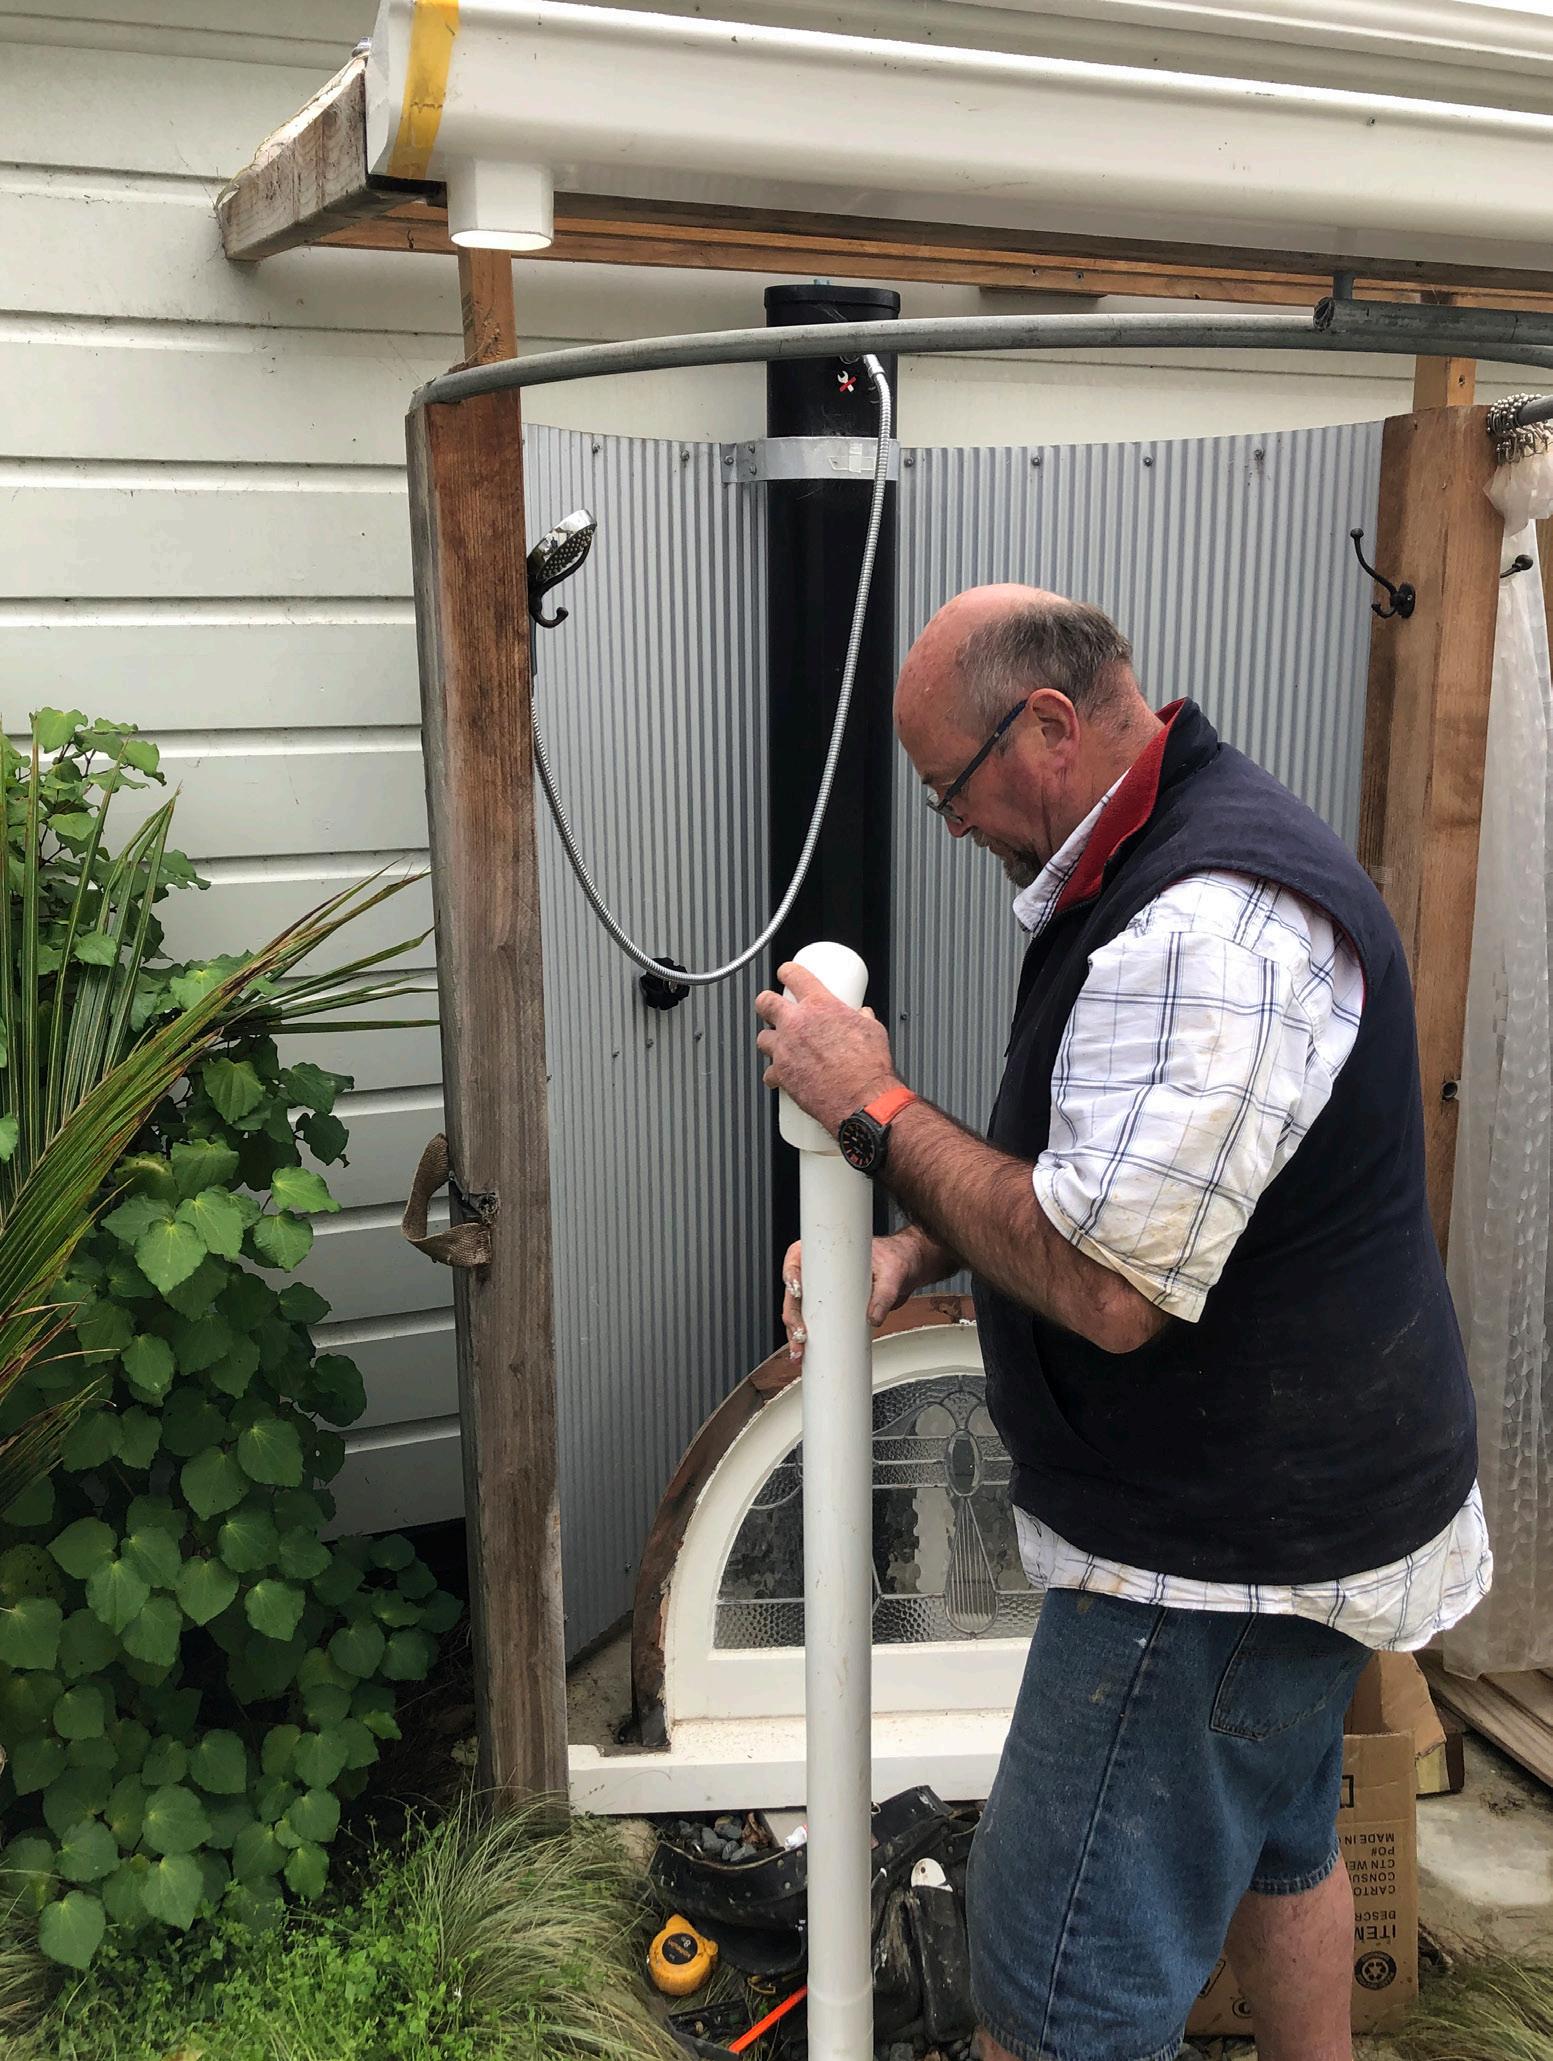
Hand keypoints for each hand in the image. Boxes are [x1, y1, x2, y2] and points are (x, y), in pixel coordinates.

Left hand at [754, 962, 900, 1136]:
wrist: (862, 1100)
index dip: (787, 971)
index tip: (785, 973)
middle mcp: (796, 1024)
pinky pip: (768, 1071)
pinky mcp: (781, 1074)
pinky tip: (783, 1075)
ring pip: (762, 1037)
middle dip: (766, 1003)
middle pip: (765, 1002)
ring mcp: (785, 1049)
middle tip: (771, 1006)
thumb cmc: (869, 1068)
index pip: (794, 975)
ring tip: (780, 1045)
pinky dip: (775, 1074)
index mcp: (819, 1006)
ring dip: (770, 1040)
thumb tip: (863, 1015)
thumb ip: (863, 1018)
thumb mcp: (873, 1031)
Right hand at [781, 1230, 925, 1362]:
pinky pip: (815, 1324)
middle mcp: (818, 1272)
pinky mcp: (831, 1309)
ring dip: (795, 1333)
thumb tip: (874, 1317)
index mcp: (825, 1253)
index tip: (798, 1291)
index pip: (797, 1259)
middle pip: (794, 1294)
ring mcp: (823, 1292)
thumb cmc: (895, 1258)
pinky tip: (806, 1354)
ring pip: (800, 1313)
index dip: (791, 1275)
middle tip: (802, 1335)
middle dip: (792, 1316)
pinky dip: (809, 1340)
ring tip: (799, 1352)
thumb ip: (884, 1295)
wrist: (906, 1268)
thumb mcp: (892, 1274)